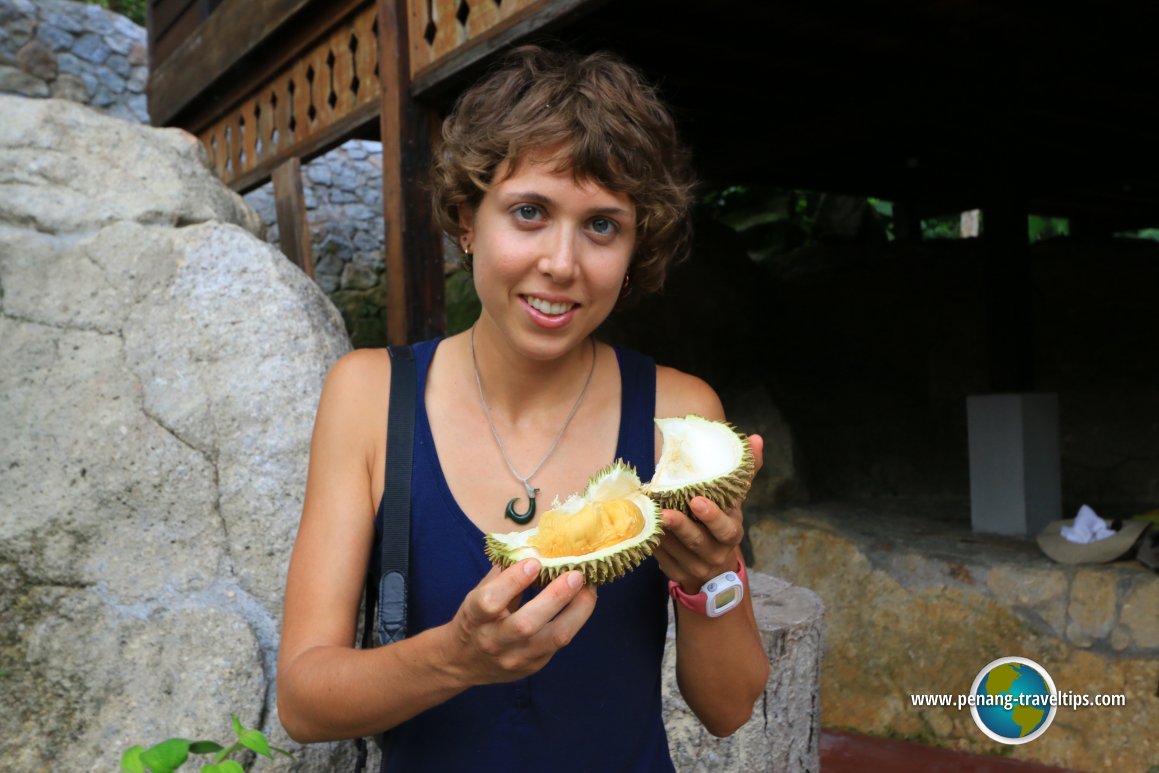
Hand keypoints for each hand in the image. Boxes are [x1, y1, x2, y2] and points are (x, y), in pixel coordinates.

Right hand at [445, 559, 596, 684]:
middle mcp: (494, 641)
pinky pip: (560, 642)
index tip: (534, 562)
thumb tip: (534, 546)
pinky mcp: (535, 665)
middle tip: (574, 575)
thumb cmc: (475, 618)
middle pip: (525, 624)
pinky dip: (575, 619)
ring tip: (589, 588)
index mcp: (474, 618)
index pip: (490, 602)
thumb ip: (503, 573)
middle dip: (554, 597)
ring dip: (577, 610)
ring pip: (553, 638)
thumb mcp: (478, 593)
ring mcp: (516, 658)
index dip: (512, 581)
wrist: (464, 662)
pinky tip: (584, 601)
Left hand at [654, 433, 763, 592]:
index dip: (712, 516)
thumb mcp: (734, 502)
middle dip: (681, 527)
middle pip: (697, 541)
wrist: (715, 568)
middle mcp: (716, 553)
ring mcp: (696, 567)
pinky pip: (662, 559)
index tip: (696, 500)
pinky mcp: (677, 574)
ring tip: (648, 514)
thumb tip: (755, 439)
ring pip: (676, 550)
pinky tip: (644, 528)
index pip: (725, 528)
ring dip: (661, 532)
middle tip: (666, 512)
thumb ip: (744, 472)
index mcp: (731, 533)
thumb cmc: (721, 524)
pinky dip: (653, 543)